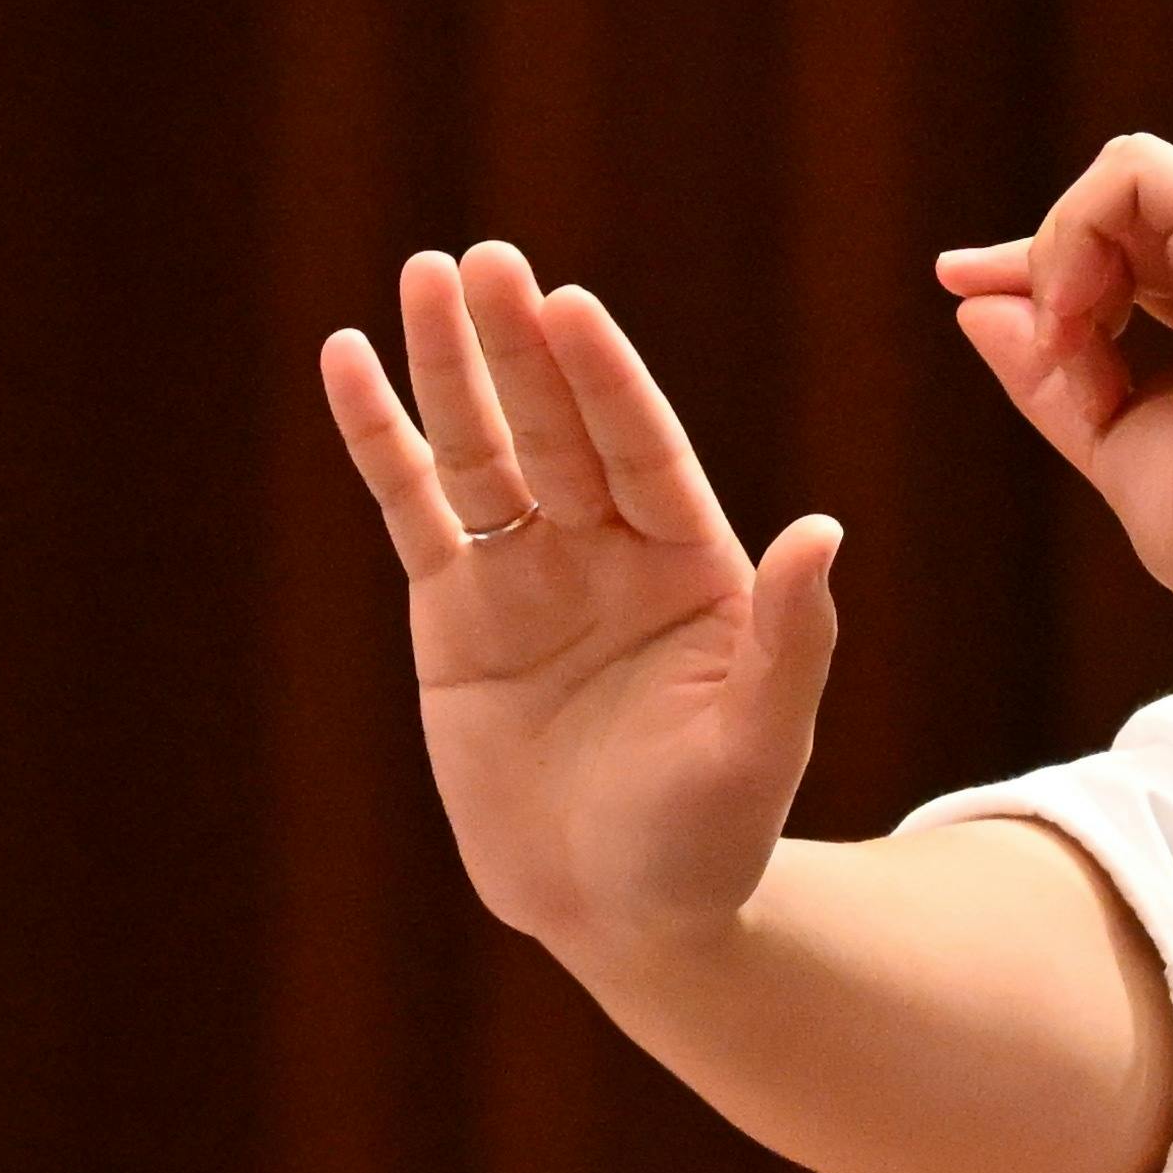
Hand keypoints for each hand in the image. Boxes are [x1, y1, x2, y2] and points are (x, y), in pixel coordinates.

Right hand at [320, 243, 837, 956]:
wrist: (622, 912)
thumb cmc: (710, 836)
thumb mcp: (760, 744)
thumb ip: (791, 639)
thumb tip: (824, 531)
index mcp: (695, 562)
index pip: (643, 451)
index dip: (606, 382)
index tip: (570, 309)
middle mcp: (610, 548)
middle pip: (557, 430)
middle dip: (520, 349)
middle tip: (487, 260)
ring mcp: (529, 575)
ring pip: (482, 452)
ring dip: (450, 368)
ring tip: (424, 275)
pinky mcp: (454, 614)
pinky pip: (413, 511)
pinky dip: (382, 438)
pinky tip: (348, 360)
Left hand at [940, 136, 1172, 642]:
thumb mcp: (1112, 435)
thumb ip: (1048, 372)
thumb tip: (974, 306)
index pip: (1136, 248)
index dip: (1048, 262)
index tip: (960, 282)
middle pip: (1123, 210)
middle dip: (1040, 257)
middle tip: (1000, 316)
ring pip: (1125, 178)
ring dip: (1061, 257)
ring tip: (1064, 346)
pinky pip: (1133, 173)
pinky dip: (1076, 231)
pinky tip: (1073, 312)